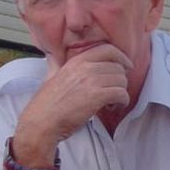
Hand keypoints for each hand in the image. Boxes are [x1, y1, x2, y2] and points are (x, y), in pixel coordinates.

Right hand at [14, 43, 132, 156]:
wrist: (42, 121)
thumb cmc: (46, 103)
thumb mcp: (50, 76)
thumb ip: (55, 64)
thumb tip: (51, 56)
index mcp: (76, 61)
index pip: (108, 49)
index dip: (122, 57)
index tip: (127, 66)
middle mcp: (85, 67)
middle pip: (118, 67)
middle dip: (120, 81)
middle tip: (112, 93)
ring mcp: (91, 81)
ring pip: (121, 81)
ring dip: (120, 93)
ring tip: (110, 102)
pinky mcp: (97, 96)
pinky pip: (121, 94)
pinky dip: (121, 102)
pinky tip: (111, 107)